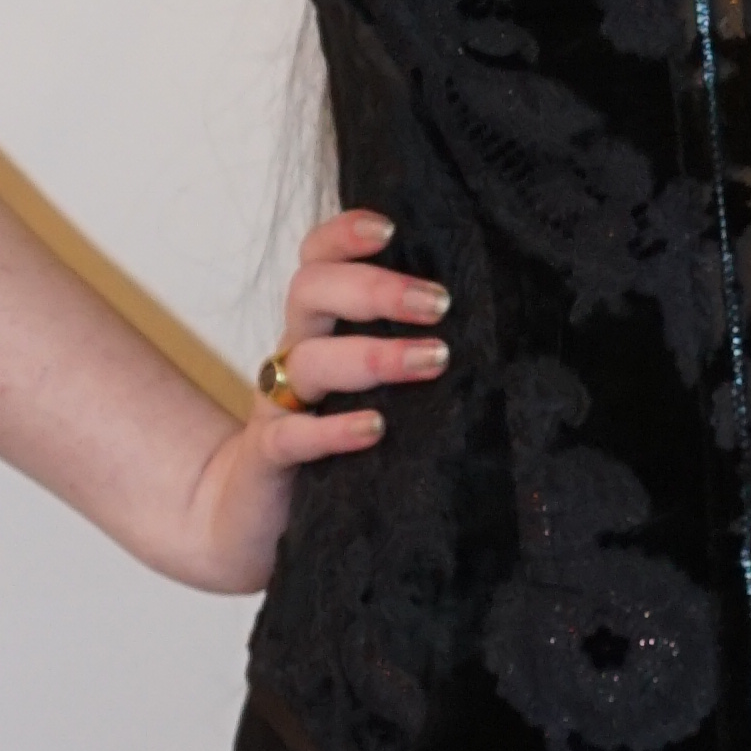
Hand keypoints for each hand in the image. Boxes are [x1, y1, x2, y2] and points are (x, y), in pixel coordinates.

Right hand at [177, 209, 450, 592]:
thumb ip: (408, 352)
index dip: (342, 234)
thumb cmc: (332, 444)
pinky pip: (290, 436)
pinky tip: (375, 428)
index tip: (389, 227)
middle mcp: (293, 355)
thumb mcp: (368, 389)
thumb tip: (502, 327)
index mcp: (318, 329)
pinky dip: (332, 430)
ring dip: (373, 355)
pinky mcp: (267, 460)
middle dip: (374, 288)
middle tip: (438, 302)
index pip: (316, 260)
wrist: (248, 523)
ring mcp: (275, 407)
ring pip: (308, 360)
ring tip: (434, 360)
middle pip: (310, 292)